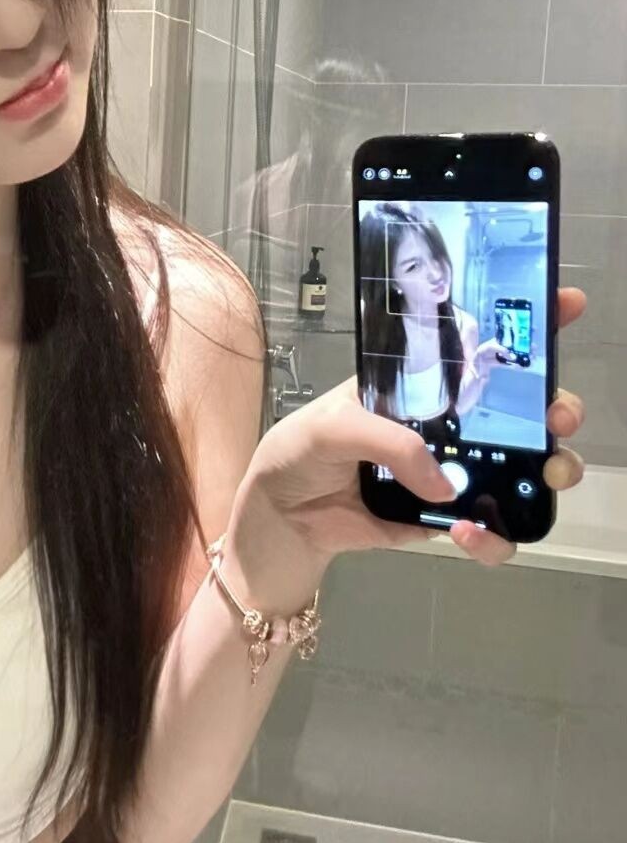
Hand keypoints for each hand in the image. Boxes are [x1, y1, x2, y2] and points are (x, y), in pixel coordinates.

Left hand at [240, 288, 586, 569]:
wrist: (279, 523)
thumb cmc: (298, 456)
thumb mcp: (331, 427)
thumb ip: (389, 443)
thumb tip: (445, 483)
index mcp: (415, 383)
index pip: (472, 346)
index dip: (521, 326)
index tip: (563, 305)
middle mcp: (441, 423)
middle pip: (518, 408)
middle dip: (554, 406)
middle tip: (557, 417)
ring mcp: (449, 471)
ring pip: (521, 469)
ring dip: (547, 470)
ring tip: (544, 475)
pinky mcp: (444, 518)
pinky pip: (489, 529)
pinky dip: (492, 536)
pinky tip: (469, 533)